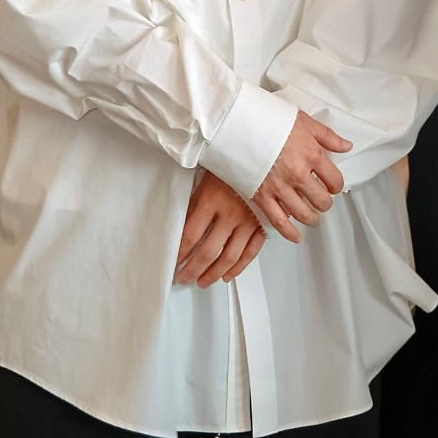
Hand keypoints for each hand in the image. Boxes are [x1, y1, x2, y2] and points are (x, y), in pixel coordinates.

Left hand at [174, 172, 265, 286]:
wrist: (263, 155)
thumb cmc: (231, 165)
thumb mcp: (207, 178)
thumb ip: (195, 203)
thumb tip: (182, 228)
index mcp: (212, 200)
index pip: (191, 235)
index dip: (181, 253)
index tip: (175, 262)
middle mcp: (230, 214)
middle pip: (208, 251)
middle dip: (193, 270)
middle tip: (184, 278)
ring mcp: (248, 221)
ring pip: (229, 257)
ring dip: (214, 274)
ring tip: (202, 282)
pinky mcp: (262, 225)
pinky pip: (250, 253)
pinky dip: (238, 268)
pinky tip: (227, 275)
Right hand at [253, 112, 351, 243]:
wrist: (239, 123)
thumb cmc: (270, 119)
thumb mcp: (304, 121)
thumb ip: (327, 136)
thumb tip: (346, 146)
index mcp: (312, 155)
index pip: (335, 180)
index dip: (336, 185)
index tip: (333, 186)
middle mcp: (298, 174)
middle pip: (321, 200)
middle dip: (324, 202)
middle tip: (322, 200)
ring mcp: (280, 187)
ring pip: (303, 214)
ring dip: (311, 218)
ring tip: (312, 217)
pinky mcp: (262, 196)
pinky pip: (279, 222)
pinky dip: (290, 233)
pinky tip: (296, 236)